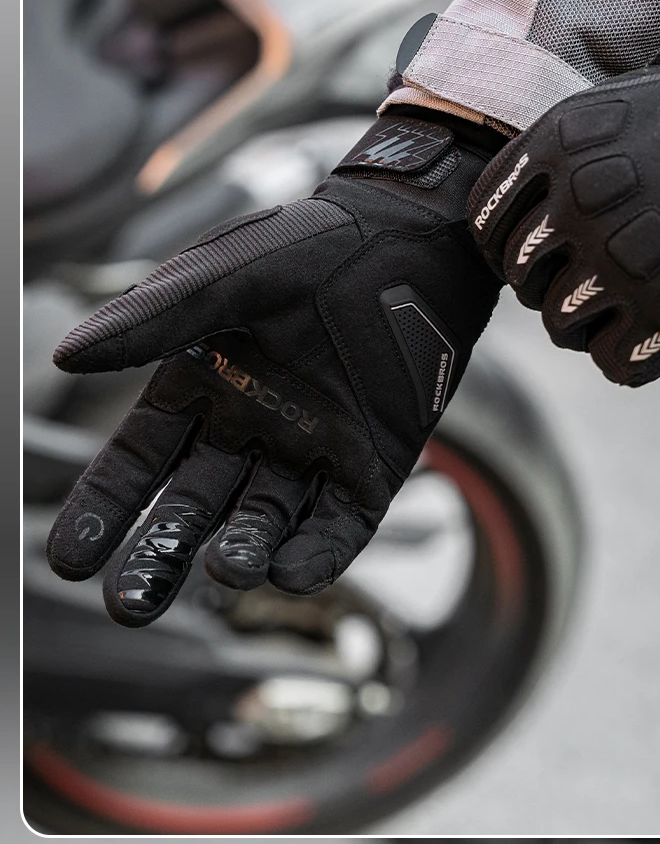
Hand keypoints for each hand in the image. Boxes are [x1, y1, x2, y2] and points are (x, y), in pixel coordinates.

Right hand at [47, 111, 502, 625]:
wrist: (411, 238)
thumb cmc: (311, 244)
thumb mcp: (224, 278)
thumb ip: (151, 320)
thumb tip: (64, 358)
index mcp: (200, 385)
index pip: (138, 463)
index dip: (103, 510)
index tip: (68, 560)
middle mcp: (247, 428)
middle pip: (192, 509)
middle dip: (159, 557)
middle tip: (130, 605)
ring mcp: (309, 453)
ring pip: (263, 524)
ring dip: (240, 555)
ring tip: (222, 571)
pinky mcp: (370, 468)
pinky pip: (337, 528)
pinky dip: (315, 556)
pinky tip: (288, 572)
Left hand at [468, 37, 659, 386]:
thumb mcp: (603, 111)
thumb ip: (548, 155)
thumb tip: (510, 206)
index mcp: (556, 149)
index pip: (486, 220)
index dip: (498, 241)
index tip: (518, 250)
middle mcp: (578, 207)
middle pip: (520, 275)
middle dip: (541, 280)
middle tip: (578, 272)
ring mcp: (621, 262)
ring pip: (559, 325)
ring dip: (580, 321)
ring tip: (614, 299)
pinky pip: (612, 360)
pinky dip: (624, 352)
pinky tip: (642, 324)